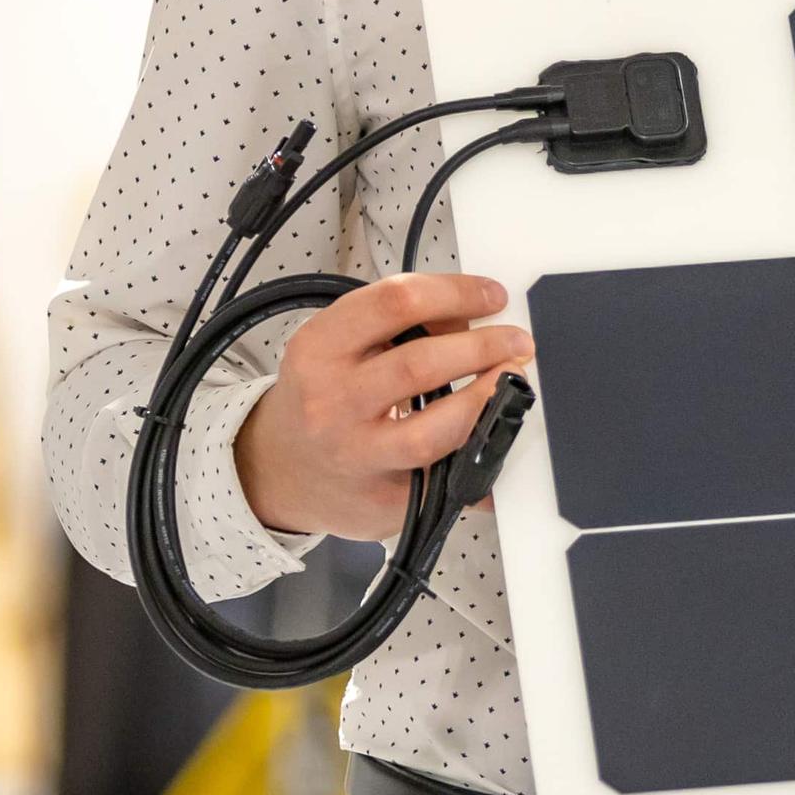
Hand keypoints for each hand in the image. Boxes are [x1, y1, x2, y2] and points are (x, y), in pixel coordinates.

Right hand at [232, 274, 534, 544]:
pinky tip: (497, 444)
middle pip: (420, 366)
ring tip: (509, 382)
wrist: (278, 468)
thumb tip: (469, 317)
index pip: (395, 302)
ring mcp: (357, 456)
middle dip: (483, 348)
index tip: (490, 296)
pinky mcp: (383, 500)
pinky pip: (446, 483)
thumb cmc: (317, 398)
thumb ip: (395, 324)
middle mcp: (332, 403)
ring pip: (434, 432)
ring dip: (485, 401)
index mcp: (319, 349)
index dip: (455, 293)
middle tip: (515, 342)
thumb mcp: (337, 346)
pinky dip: (481, 463)